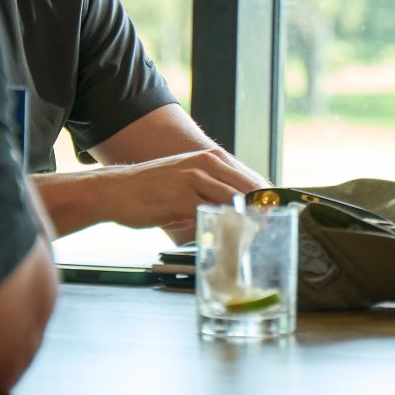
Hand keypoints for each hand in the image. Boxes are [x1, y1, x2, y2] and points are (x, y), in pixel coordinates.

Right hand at [85, 148, 268, 237]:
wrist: (116, 190)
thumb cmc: (152, 189)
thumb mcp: (187, 179)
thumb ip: (211, 189)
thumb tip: (237, 209)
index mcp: (211, 158)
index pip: (251, 177)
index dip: (267, 198)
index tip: (278, 215)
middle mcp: (206, 164)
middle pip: (249, 187)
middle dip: (264, 210)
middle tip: (274, 228)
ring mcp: (194, 180)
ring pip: (234, 200)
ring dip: (249, 219)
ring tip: (258, 236)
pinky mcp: (181, 198)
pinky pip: (212, 213)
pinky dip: (226, 226)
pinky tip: (232, 237)